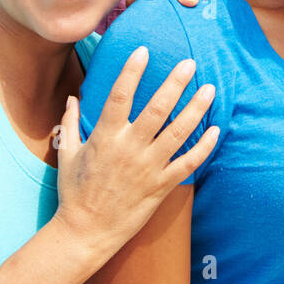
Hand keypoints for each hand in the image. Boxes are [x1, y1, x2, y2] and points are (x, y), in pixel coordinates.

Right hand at [53, 48, 217, 257]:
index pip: (120, 96)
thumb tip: (72, 97)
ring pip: (178, 133)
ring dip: (196, 109)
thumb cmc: (74, 192)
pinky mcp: (160, 186)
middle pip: (157, 109)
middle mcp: (129, 149)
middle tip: (190, 63)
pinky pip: (187, 164)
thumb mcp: (67, 154)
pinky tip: (216, 130)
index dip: (132, 72)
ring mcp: (147, 168)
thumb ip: (70, 123)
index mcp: (105, 137)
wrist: (86, 232)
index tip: (143, 50)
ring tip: (209, 89)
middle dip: (175, 84)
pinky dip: (204, 147)